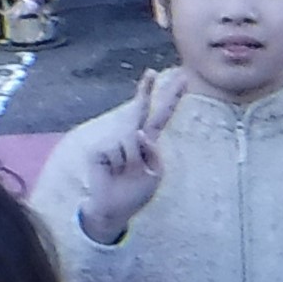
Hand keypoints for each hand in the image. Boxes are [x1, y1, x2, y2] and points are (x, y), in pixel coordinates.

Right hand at [77, 69, 186, 245]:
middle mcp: (130, 136)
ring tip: (125, 173)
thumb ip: (153, 152)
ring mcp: (113, 140)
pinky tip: (113, 172)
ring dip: (133, 161)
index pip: (161, 115)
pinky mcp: (100, 148)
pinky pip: (118, 149)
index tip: (182, 79)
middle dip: (147, 90)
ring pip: (132, 139)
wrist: (114, 209)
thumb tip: (138, 133)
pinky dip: (121, 163)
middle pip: (140, 108)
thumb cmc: (134, 192)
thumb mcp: (156, 173)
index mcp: (148, 141)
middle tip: (153, 72)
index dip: (171, 97)